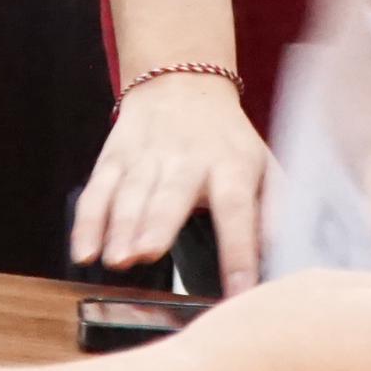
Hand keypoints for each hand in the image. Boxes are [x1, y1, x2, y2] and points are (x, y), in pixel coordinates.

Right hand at [68, 70, 272, 289]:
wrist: (182, 82)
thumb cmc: (229, 140)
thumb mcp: (265, 166)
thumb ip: (276, 211)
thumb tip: (287, 256)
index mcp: (232, 166)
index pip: (237, 209)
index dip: (238, 249)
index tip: (240, 289)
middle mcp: (188, 160)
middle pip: (171, 195)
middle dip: (157, 225)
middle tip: (147, 256)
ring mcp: (147, 156)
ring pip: (130, 193)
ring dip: (120, 227)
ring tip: (116, 260)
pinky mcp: (115, 156)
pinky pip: (97, 190)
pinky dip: (87, 222)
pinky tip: (83, 251)